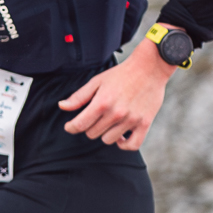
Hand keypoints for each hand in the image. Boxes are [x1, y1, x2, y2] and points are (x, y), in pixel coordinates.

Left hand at [56, 35, 177, 148]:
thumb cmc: (121, 74)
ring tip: (108, 122)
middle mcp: (116, 114)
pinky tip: (120, 136)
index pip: (79, 125)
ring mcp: (131, 120)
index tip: (70, 126)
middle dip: (89, 127)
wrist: (150, 68)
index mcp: (102, 103)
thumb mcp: (97, 81)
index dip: (71, 127)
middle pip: (92, 134)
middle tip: (95, 117)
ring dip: (105, 133)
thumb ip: (79, 96)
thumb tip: (62, 106)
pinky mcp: (144, 124)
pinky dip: (124, 144)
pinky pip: (132, 145)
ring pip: (109, 140)